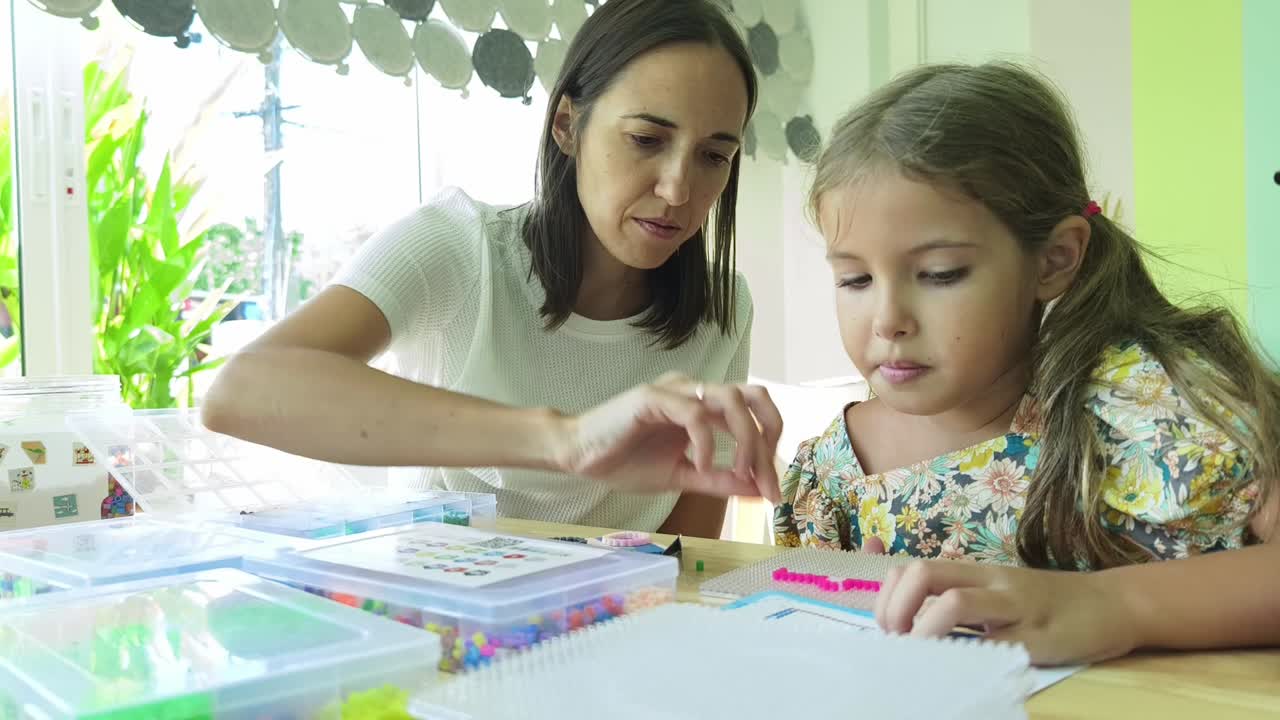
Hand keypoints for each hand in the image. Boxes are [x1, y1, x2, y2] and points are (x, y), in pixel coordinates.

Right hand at [556, 373, 782, 501]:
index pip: (754, 415)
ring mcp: (675, 390)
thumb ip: (719, 480)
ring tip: (737, 472)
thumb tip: (758, 490)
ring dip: (744, 439)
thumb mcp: (682, 476)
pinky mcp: (653, 397)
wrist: (578, 456)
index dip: (769, 451)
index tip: (770, 491)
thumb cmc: (625, 461)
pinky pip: (695, 414)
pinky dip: (706, 442)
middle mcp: (695, 391)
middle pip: (755, 396)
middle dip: (768, 436)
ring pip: (731, 399)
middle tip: (764, 477)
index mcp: (704, 407)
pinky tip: (699, 465)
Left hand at [874, 560, 1140, 665]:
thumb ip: (963, 599)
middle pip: (925, 574)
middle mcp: (991, 583)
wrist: (1113, 605)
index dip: (889, 595)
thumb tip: (912, 622)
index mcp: (977, 572)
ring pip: (954, 601)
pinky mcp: (1038, 638)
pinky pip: (995, 644)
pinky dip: (968, 656)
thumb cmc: (1050, 603)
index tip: (886, 626)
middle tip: (895, 638)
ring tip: (918, 651)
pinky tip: (960, 669)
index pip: (915, 568)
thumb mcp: (1000, 592)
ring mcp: (1014, 608)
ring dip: (923, 628)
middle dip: (896, 607)